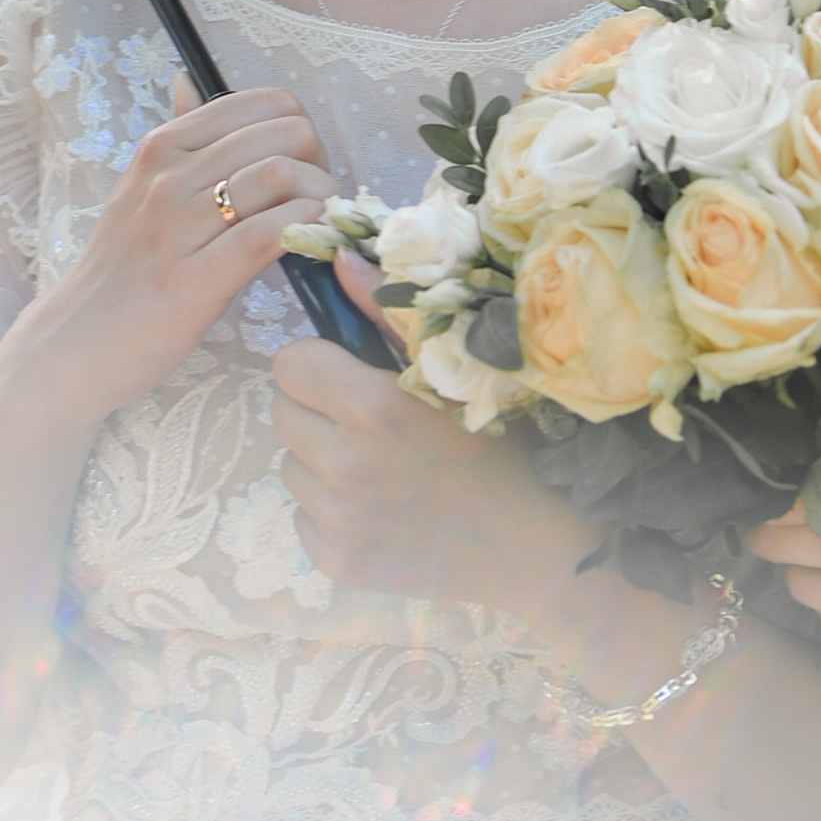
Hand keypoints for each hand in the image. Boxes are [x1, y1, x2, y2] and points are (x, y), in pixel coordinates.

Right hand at [0, 76, 334, 451]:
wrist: (72, 340)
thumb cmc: (119, 268)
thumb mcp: (137, 190)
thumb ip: (177, 141)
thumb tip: (187, 82)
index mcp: (161, 148)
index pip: (261, 104)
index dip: (300, 128)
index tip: (305, 164)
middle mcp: (167, 177)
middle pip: (282, 134)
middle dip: (320, 162)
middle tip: (320, 198)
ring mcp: (176, 228)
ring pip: (279, 176)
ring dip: (321, 197)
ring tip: (321, 223)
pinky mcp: (190, 282)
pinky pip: (266, 235)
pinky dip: (304, 230)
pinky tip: (309, 244)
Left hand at [273, 265, 576, 626]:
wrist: (538, 544)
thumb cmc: (505, 443)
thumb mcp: (454, 368)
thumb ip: (386, 309)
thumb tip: (336, 257)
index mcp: (375, 408)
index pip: (289, 364)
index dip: (320, 363)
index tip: (353, 374)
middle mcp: (347, 466)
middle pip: (282, 412)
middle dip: (317, 409)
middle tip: (371, 421)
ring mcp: (339, 521)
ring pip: (291, 465)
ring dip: (323, 459)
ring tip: (382, 467)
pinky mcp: (337, 563)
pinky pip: (303, 516)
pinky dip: (331, 511)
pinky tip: (382, 509)